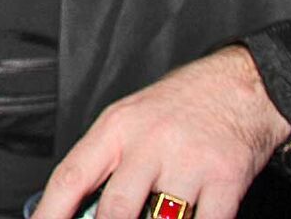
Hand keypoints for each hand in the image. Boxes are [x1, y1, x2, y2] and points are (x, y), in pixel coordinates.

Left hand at [31, 47, 290, 218]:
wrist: (239, 83)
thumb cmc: (180, 105)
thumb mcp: (131, 121)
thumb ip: (108, 162)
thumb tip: (81, 207)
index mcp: (116, 128)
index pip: (71, 176)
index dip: (50, 210)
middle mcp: (148, 143)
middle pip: (116, 208)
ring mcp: (187, 162)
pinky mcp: (225, 178)